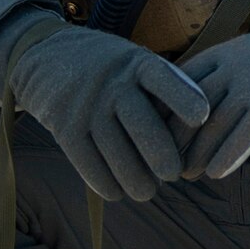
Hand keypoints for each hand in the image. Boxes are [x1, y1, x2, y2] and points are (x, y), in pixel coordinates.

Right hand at [9, 26, 209, 200]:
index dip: (185, 99)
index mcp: (138, 64)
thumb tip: (202, 132)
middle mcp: (113, 83)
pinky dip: (104, 182)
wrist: (47, 56)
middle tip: (174, 174)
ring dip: (133, 177)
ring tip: (146, 192)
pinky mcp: (64, 126)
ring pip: (114, 149)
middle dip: (160, 154)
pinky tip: (117, 193)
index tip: (202, 118)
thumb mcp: (136, 62)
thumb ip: (165, 89)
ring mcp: (86, 105)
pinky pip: (86, 160)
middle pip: (141, 123)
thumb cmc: (112, 69)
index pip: (165, 80)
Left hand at [178, 28, 249, 179]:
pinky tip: (216, 173)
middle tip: (164, 162)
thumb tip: (198, 100)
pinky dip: (225, 159)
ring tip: (186, 174)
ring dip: (196, 155)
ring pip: (211, 127)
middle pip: (191, 107)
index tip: (155, 132)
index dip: (165, 109)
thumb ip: (229, 70)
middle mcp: (234, 64)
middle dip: (175, 138)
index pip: (181, 80)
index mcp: (228, 50)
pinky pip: (239, 139)